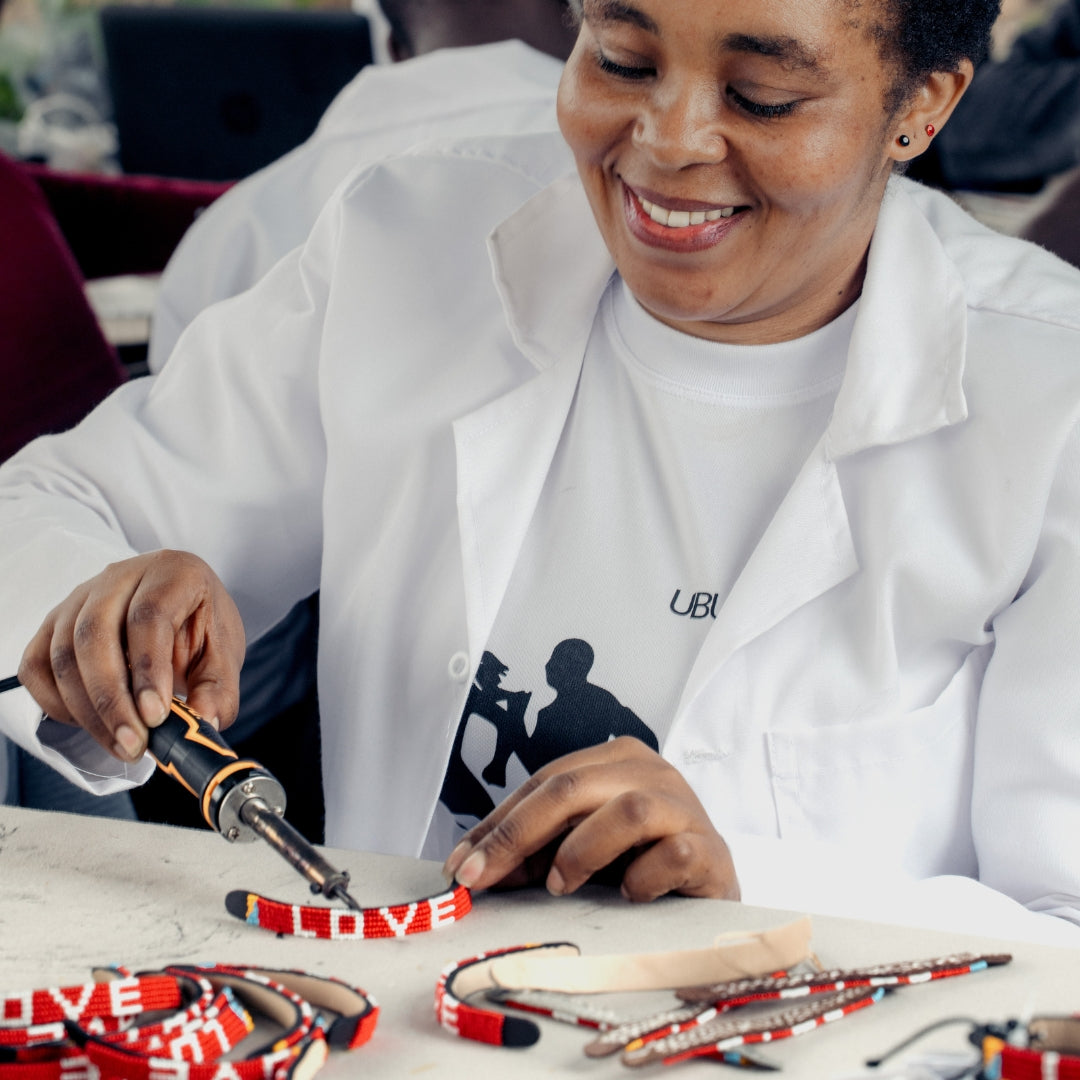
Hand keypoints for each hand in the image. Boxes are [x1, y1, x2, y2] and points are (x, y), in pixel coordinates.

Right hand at [18, 550, 244, 762]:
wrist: (179, 609)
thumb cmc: (200, 626)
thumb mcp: (223, 653)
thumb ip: (218, 688)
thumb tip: (205, 722)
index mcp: (172, 573)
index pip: (148, 617)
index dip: (149, 670)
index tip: (156, 716)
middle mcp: (119, 577)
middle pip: (95, 635)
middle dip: (112, 700)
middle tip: (134, 743)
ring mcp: (80, 598)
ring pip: (63, 653)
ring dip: (87, 709)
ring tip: (121, 744)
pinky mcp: (54, 624)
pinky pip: (38, 666)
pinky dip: (57, 702)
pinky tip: (91, 723)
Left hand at [442, 736, 739, 902]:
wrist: (712, 885)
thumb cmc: (640, 857)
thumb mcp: (580, 847)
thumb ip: (533, 851)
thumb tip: (473, 867)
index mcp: (615, 759)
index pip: (544, 782)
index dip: (497, 824)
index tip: (461, 865)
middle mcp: (650, 771)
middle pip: (572, 789)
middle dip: (518, 835)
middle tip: (485, 876)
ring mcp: (683, 806)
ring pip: (625, 812)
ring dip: (581, 851)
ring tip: (561, 884)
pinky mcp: (710, 848)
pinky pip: (673, 854)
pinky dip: (642, 877)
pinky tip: (629, 894)